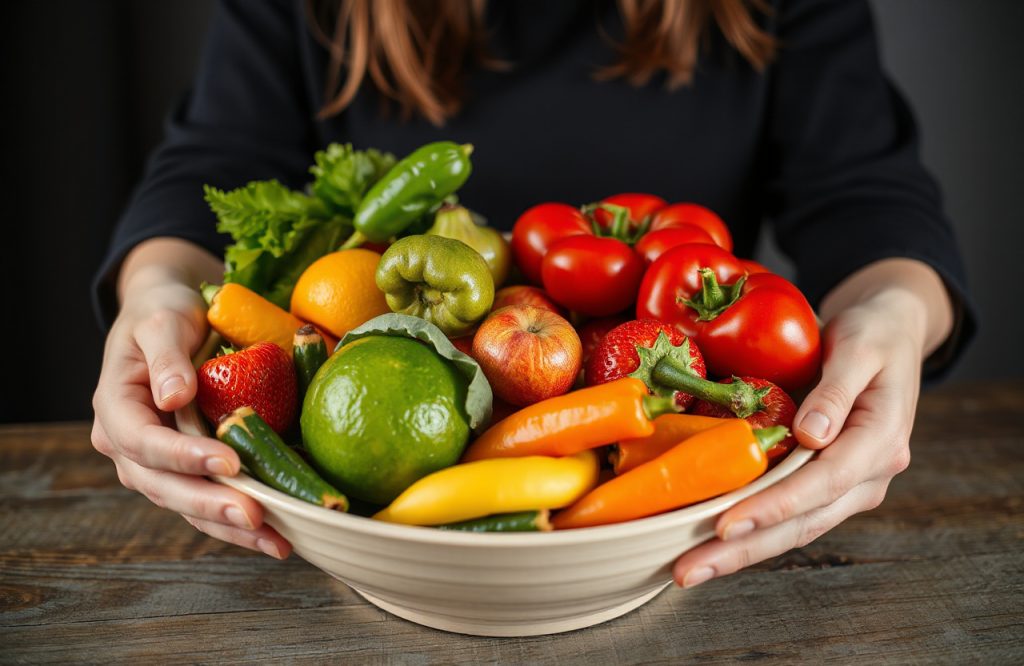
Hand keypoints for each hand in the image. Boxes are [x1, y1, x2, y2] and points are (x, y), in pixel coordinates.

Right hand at [90, 240, 291, 558]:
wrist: (169, 315)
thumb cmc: (164, 312)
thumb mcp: (162, 320)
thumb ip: (166, 355)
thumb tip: (172, 396)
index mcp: (116, 409)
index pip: (145, 443)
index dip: (184, 457)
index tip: (228, 462)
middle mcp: (129, 445)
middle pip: (165, 486)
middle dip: (211, 506)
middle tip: (257, 517)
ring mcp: (157, 463)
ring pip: (187, 506)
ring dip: (230, 528)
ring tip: (276, 543)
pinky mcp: (185, 470)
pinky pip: (208, 501)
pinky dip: (237, 522)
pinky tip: (275, 536)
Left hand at [672, 259, 952, 587]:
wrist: (891, 334)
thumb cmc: (874, 335)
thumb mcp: (861, 347)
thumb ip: (837, 390)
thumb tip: (811, 435)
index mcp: (881, 441)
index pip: (824, 483)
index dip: (775, 506)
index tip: (727, 523)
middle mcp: (869, 475)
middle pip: (803, 522)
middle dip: (744, 549)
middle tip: (688, 571)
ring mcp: (850, 485)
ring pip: (794, 529)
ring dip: (741, 552)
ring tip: (689, 570)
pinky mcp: (828, 484)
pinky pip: (789, 515)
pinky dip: (751, 533)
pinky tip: (711, 546)